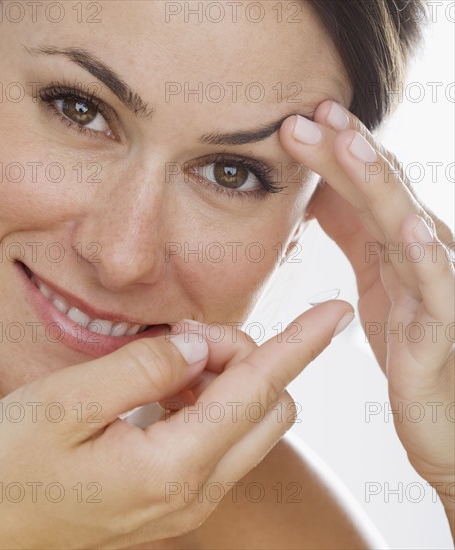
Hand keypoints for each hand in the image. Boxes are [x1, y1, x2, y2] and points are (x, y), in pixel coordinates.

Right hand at [0, 300, 351, 548]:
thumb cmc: (6, 467)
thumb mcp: (64, 402)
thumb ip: (143, 366)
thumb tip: (197, 345)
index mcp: (172, 466)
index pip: (258, 387)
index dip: (299, 344)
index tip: (333, 314)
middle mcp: (195, 491)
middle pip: (266, 407)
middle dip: (244, 358)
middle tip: (182, 339)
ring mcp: (188, 501)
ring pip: (248, 423)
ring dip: (224, 379)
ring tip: (165, 363)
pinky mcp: (176, 498)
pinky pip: (221, 440)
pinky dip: (208, 402)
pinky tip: (164, 391)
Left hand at [279, 101, 454, 532]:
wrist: (442, 409)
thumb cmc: (408, 338)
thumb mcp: (373, 273)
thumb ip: (352, 229)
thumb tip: (319, 189)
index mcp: (397, 241)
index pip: (365, 186)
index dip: (336, 151)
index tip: (300, 119)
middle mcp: (421, 252)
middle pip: (384, 192)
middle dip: (351, 151)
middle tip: (315, 113)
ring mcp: (436, 286)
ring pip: (408, 227)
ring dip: (383, 185)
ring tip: (354, 147)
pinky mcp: (441, 327)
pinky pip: (436, 287)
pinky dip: (426, 255)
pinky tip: (412, 228)